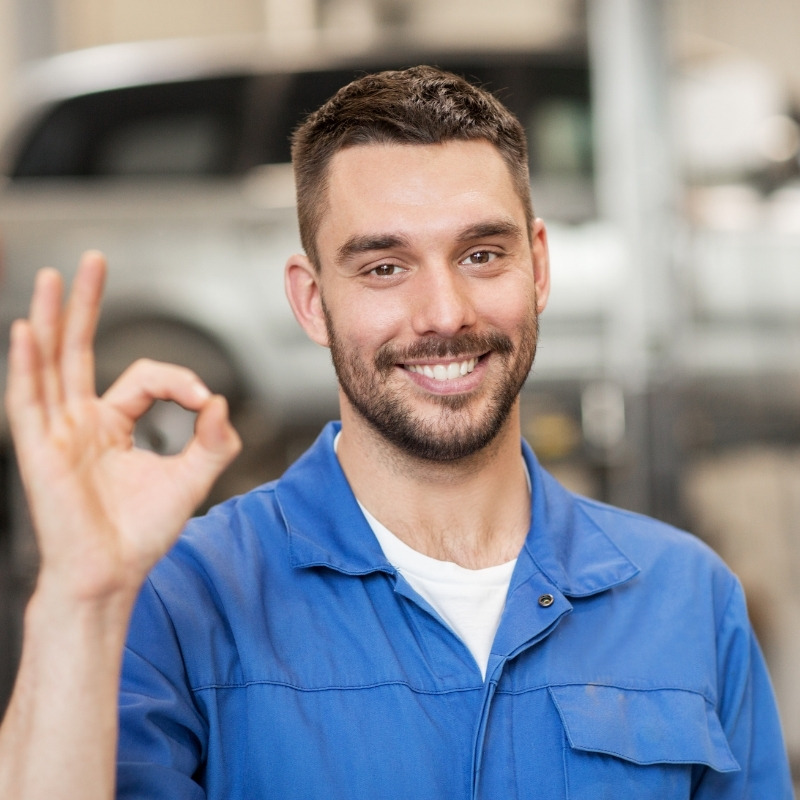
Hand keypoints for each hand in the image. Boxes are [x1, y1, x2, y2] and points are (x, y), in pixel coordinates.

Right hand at [5, 251, 241, 602]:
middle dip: (86, 304)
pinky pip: (28, 400)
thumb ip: (213, 440)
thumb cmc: (142, 533)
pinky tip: (27, 330)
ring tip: (53, 277)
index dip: (179, 381)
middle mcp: (80, 421)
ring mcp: (57, 432)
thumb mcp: (191, 479)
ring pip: (50, 364)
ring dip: (51, 319)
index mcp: (113, 425)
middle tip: (93, 260)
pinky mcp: (39, 451)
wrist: (112, 575)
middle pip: (79, 349)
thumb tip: (222, 401)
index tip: (205, 403)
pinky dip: (28, 365)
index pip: (144, 376)